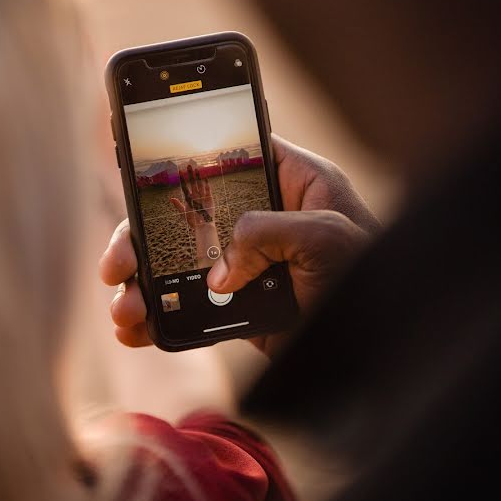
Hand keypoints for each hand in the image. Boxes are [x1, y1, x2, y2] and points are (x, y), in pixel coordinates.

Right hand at [99, 133, 380, 355]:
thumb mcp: (327, 237)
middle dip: (140, 236)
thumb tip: (218, 269)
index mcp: (289, 182)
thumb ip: (266, 232)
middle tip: (117, 263)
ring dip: (140, 283)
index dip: (184, 154)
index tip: (139, 163)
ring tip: (124, 309)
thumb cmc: (374, 276)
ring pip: (176, 261)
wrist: (383, 348)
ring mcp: (245, 262)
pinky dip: (158, 316)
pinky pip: (188, 304)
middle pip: (183, 213)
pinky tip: (135, 328)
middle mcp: (259, 218)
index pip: (227, 151)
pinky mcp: (238, 303)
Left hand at [170, 164, 214, 227]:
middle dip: (191, 174)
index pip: (185, 186)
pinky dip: (206, 184)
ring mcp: (202, 196)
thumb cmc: (193, 221)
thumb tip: (171, 199)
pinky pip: (208, 189)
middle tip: (189, 165)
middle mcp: (195, 195)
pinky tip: (204, 178)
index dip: (183, 179)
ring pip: (200, 184)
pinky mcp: (209, 198)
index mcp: (188, 198)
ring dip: (198, 177)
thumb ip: (178, 205)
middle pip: (192, 183)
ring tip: (196, 169)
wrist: (203, 225)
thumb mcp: (184, 213)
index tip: (180, 172)